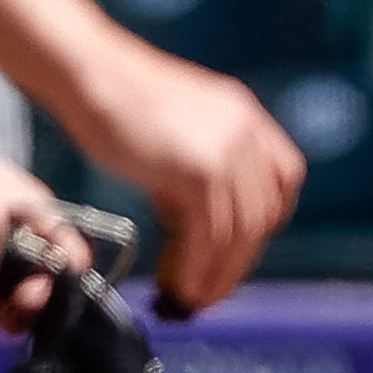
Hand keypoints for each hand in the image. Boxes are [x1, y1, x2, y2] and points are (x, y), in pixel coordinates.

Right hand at [51, 36, 301, 311]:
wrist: (89, 74)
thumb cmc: (117, 102)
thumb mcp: (178, 128)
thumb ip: (196, 165)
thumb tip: (191, 215)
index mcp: (247, 118)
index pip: (284, 178)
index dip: (268, 218)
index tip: (245, 245)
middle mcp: (247, 134)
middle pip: (262, 214)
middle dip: (241, 258)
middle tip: (218, 287)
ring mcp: (227, 153)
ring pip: (239, 231)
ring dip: (221, 272)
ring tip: (199, 297)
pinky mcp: (200, 172)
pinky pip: (210, 234)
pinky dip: (200, 266)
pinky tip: (185, 285)